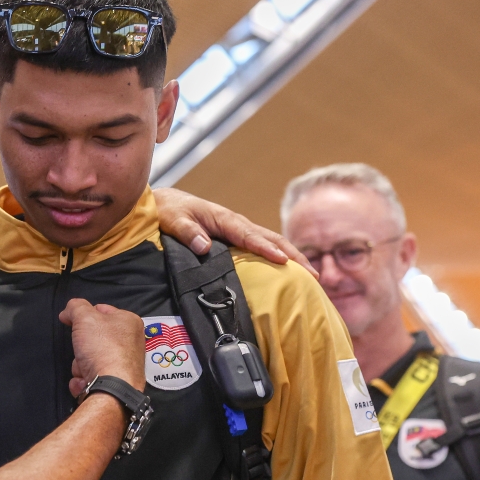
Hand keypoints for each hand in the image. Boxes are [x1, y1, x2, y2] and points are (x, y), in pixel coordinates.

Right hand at [58, 299, 145, 397]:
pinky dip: (85, 380)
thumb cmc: (103, 348)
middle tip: (80, 349)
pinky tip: (85, 382)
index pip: (101, 310)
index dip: (83, 315)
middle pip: (93, 338)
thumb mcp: (85, 317)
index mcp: (129, 321)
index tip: (71, 321)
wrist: (112, 389)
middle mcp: (131, 342)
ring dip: (80, 365)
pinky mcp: (119, 382)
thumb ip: (75, 307)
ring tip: (85, 370)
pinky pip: (94, 376)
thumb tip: (68, 310)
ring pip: (90, 358)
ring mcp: (125, 364)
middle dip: (81, 347)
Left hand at [153, 187, 317, 277]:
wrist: (166, 202)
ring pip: (271, 241)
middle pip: (270, 238)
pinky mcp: (237, 237)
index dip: (265, 248)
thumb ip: (187, 233)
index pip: (249, 235)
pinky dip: (279, 256)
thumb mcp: (174, 220)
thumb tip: (203, 247)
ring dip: (292, 257)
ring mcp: (239, 230)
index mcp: (223, 219)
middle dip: (292, 255)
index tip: (282, 261)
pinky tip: (290, 272)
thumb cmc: (169, 211)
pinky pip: (263, 246)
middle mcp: (236, 223)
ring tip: (312, 276)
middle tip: (313, 275)